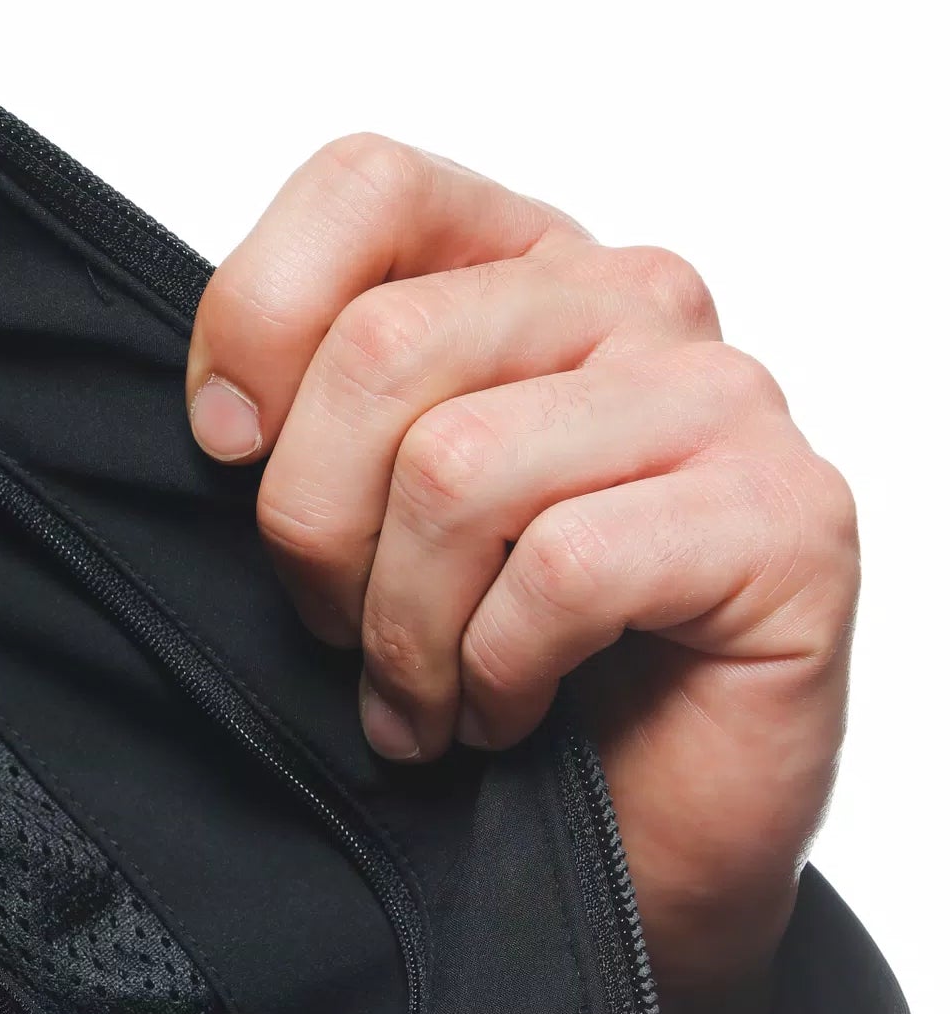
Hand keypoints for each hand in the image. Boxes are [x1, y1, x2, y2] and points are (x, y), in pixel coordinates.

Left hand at [187, 135, 856, 1013]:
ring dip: (401, 625)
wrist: (632, 829)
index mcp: (518, 264)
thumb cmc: (489, 654)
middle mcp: (631, 300)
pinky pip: (562, 570)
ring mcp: (721, 399)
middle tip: (336, 625)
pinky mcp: (787, 516)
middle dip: (314, 525)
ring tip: (422, 691)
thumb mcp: (354, 504)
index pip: (367, 184)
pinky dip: (496, 671)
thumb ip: (301, 408)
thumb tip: (225, 415)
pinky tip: (509, 710)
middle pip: (384, 346)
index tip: (226, 451)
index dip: (256, 317)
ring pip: (458, 466)